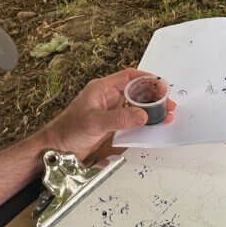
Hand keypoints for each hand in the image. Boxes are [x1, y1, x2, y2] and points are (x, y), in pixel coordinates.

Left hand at [42, 69, 175, 160]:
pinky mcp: (111, 125)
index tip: (161, 84)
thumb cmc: (68, 131)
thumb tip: (142, 114)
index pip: (128, 77)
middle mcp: (107, 98)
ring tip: (166, 114)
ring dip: (151, 109)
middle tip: (168, 103)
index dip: (146, 78)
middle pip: (136, 91)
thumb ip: (120, 118)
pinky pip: (131, 120)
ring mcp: (110, 111)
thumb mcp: (95, 122)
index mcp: (101, 89)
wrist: (57, 149)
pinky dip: (143, 122)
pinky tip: (153, 125)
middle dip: (153, 96)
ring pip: (136, 106)